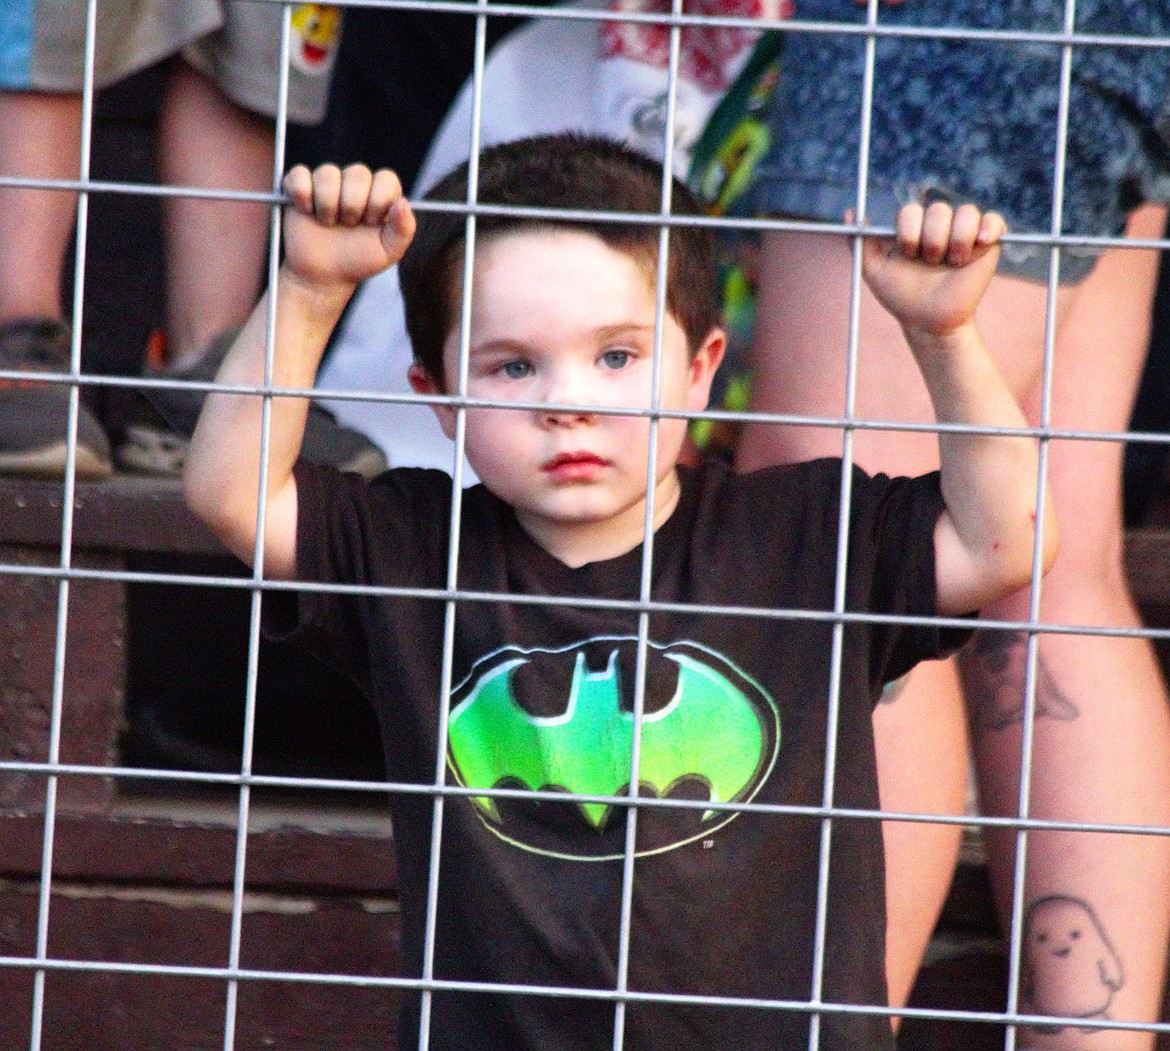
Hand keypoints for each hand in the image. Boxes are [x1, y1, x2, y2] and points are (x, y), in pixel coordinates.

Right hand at [281, 163, 415, 290]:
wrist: (323, 276)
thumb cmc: (358, 261)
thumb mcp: (388, 252)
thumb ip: (403, 230)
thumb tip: (403, 203)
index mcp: (380, 194)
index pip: (386, 178)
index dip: (378, 201)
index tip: (370, 223)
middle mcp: (355, 183)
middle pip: (358, 173)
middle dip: (352, 206)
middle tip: (348, 226)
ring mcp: (327, 182)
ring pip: (328, 173)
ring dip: (327, 204)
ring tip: (328, 223)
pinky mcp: (300, 185)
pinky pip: (299, 175)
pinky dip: (302, 194)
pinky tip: (307, 212)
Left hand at [858, 201, 1005, 340]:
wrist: (929, 321)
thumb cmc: (901, 297)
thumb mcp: (874, 271)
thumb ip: (861, 242)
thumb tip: (849, 212)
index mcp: (913, 228)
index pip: (910, 211)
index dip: (909, 232)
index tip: (909, 255)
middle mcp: (938, 226)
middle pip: (938, 209)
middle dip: (932, 239)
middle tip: (932, 262)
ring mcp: (964, 232)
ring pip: (966, 212)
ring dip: (957, 239)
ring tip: (953, 262)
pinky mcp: (987, 242)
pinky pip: (994, 220)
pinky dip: (989, 227)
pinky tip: (982, 242)